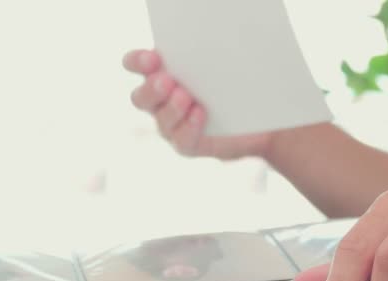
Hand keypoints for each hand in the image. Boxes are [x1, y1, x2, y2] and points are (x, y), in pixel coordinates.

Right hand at [123, 50, 273, 159]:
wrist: (251, 119)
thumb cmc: (232, 82)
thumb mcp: (223, 63)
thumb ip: (209, 53)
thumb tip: (215, 28)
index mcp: (160, 72)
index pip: (135, 64)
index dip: (138, 61)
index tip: (152, 58)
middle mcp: (160, 101)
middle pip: (141, 98)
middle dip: (151, 89)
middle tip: (166, 80)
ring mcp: (172, 125)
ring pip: (161, 120)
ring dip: (172, 109)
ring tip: (185, 97)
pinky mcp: (189, 144)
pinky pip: (183, 140)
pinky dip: (189, 127)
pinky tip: (200, 114)